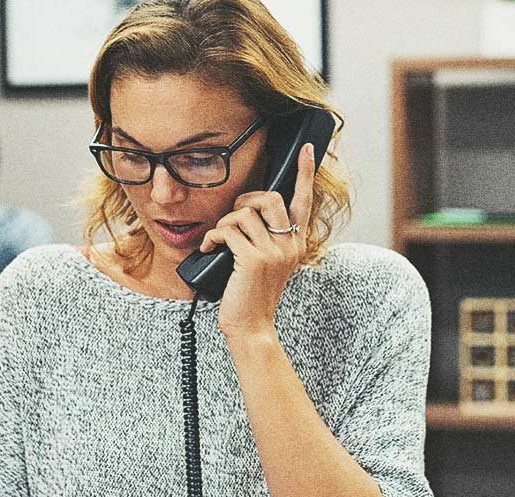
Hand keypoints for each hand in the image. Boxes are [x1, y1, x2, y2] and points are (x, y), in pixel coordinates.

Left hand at [200, 142, 314, 340]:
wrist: (251, 328)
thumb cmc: (252, 296)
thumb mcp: (268, 265)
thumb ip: (266, 240)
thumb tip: (247, 212)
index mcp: (297, 245)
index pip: (305, 202)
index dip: (305, 173)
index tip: (306, 150)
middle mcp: (290, 246)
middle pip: (269, 198)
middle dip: (244, 200)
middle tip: (232, 218)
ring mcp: (273, 252)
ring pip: (244, 213)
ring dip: (224, 223)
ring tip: (218, 241)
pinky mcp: (253, 259)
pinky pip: (227, 230)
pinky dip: (212, 237)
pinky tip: (208, 250)